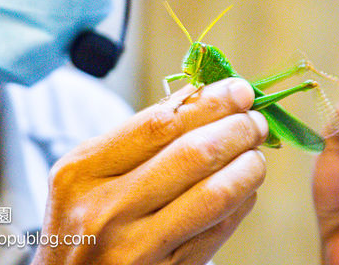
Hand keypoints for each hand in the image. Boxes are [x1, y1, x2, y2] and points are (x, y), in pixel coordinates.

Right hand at [32, 78, 267, 264]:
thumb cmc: (86, 215)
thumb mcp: (92, 170)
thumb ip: (141, 134)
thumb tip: (206, 94)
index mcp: (83, 170)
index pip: (160, 123)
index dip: (210, 102)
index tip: (238, 90)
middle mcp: (105, 210)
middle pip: (193, 155)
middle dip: (238, 130)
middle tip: (255, 121)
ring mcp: (135, 248)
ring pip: (215, 195)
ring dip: (248, 166)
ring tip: (255, 153)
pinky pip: (219, 230)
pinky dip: (242, 201)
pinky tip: (244, 187)